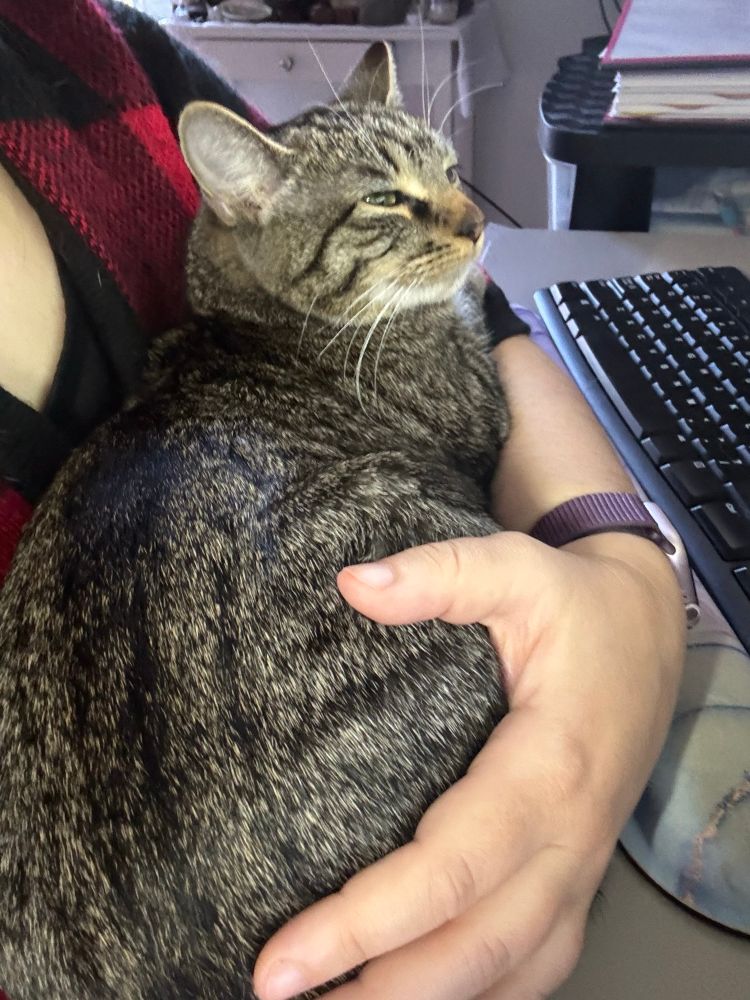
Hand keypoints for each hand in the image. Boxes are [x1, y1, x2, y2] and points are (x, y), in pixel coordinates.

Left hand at [253, 531, 684, 999]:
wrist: (643, 634)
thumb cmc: (574, 606)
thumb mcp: (515, 568)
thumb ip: (440, 575)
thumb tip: (354, 585)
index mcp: (548, 769)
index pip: (449, 869)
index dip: (363, 923)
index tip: (280, 958)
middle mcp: (569, 837)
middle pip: (474, 945)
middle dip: (377, 988)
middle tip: (280, 998)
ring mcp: (579, 866)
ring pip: (508, 970)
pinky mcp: (575, 875)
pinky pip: (535, 963)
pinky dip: (478, 994)